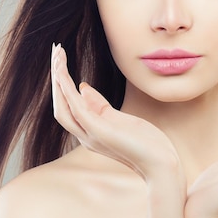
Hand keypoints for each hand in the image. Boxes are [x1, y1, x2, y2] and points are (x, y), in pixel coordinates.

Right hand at [50, 44, 182, 182]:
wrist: (161, 165)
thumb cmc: (147, 144)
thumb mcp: (123, 119)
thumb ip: (101, 106)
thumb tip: (83, 87)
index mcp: (91, 132)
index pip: (69, 106)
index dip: (63, 84)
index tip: (62, 60)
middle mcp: (86, 135)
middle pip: (60, 105)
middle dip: (56, 78)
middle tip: (56, 51)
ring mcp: (91, 136)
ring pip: (62, 106)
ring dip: (58, 79)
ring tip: (57, 55)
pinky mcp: (100, 132)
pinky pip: (76, 108)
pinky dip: (67, 89)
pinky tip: (64, 73)